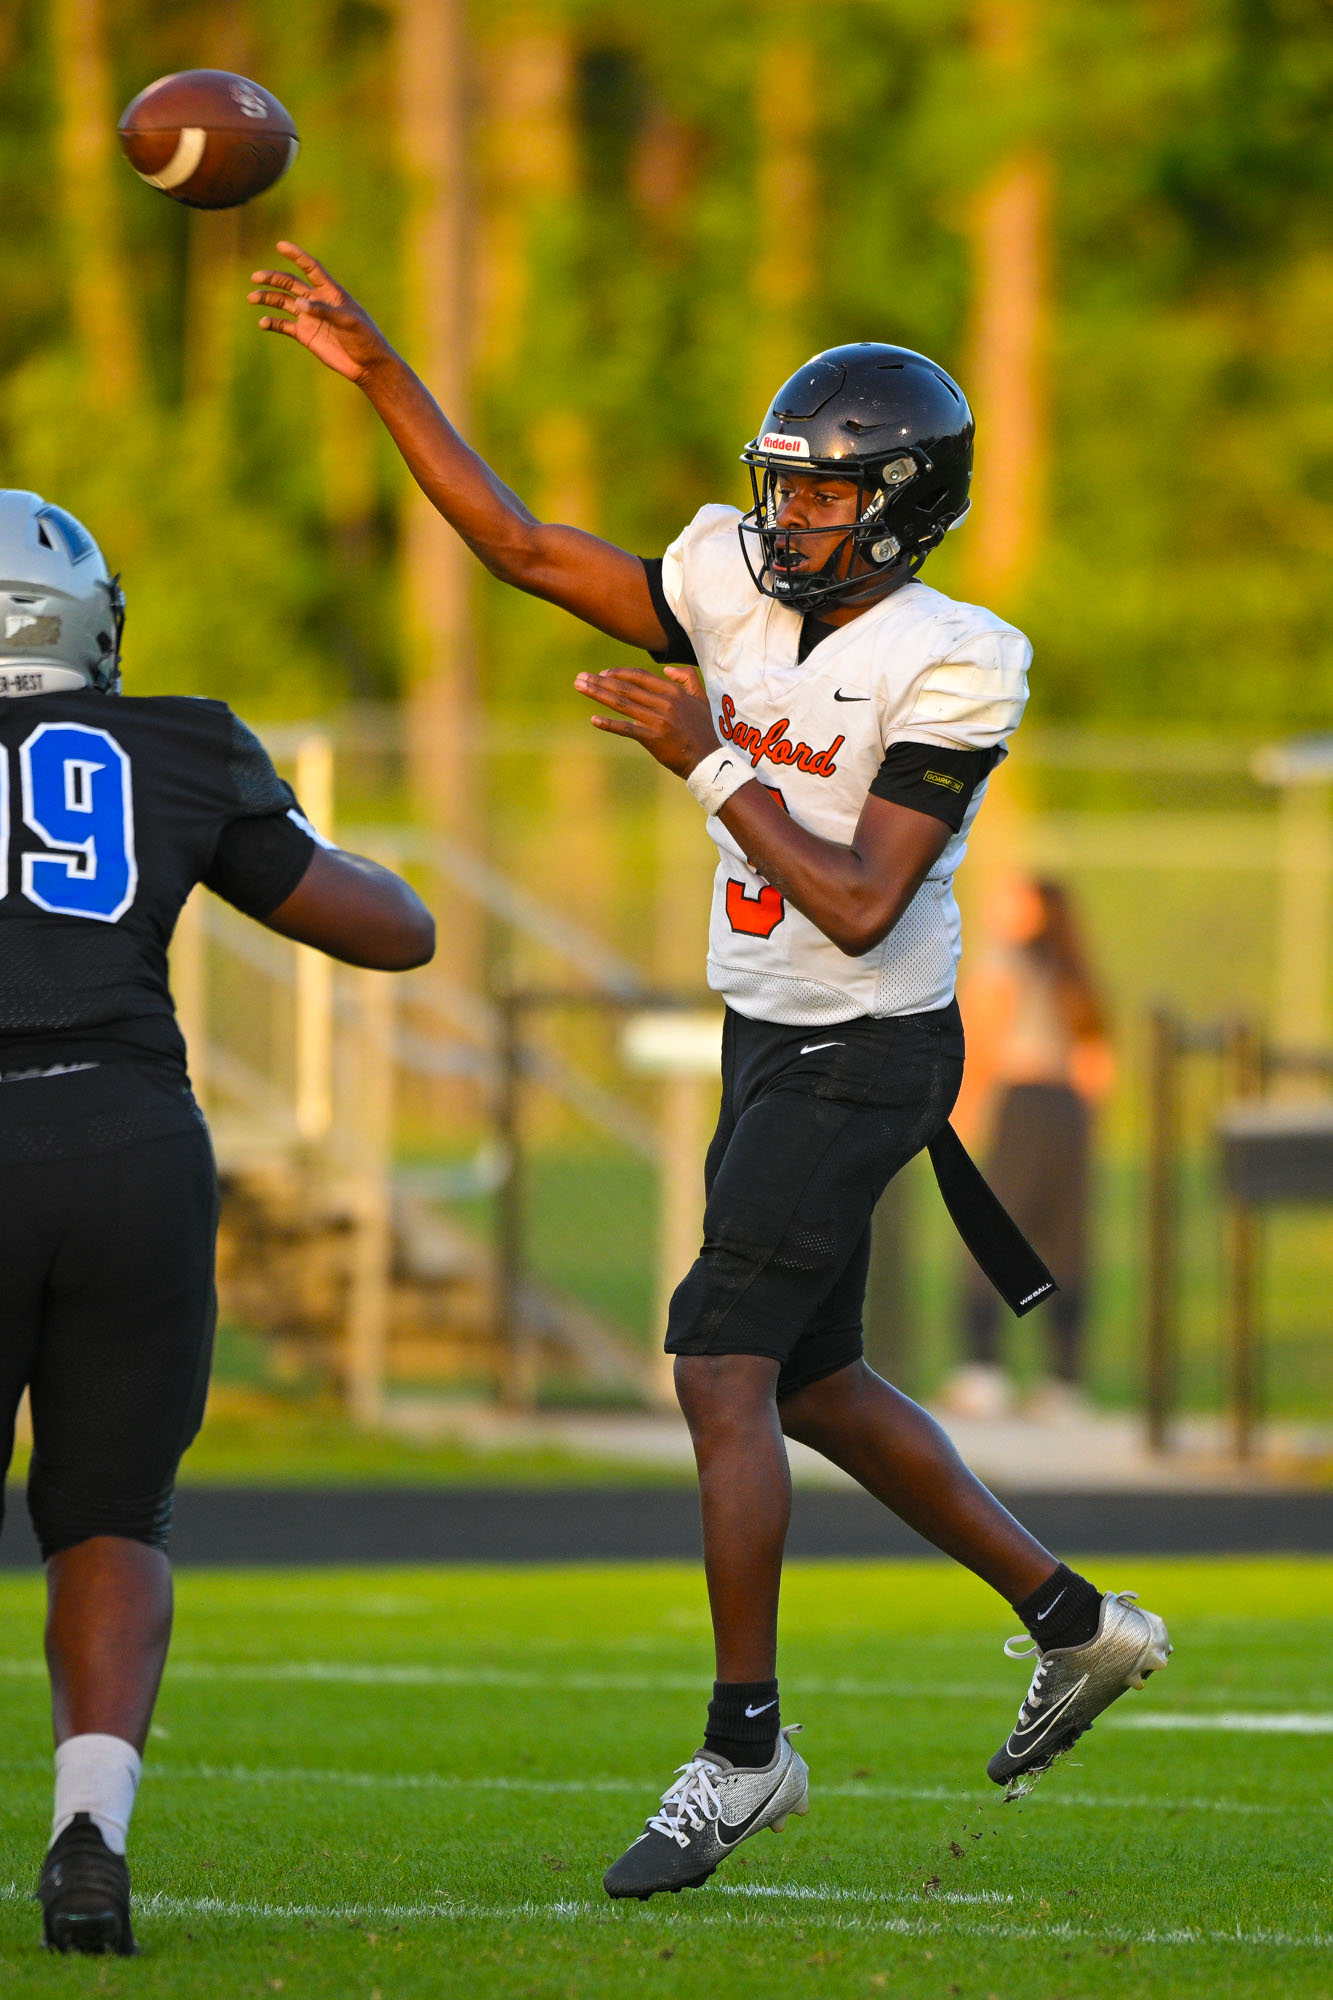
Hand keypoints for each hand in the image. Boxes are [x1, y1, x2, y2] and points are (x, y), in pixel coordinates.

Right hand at [248, 241, 393, 383]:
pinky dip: (272, 323)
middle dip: (272, 278)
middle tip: (256, 277)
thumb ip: (324, 311)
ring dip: (267, 298)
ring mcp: (309, 318)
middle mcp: (316, 301)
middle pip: (290, 283)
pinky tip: (263, 323)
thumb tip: (299, 305)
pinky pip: (283, 325)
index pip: (311, 268)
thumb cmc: (365, 338)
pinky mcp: (305, 335)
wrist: (367, 365)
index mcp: (330, 292)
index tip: (280, 245)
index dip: (296, 256)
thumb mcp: (348, 322)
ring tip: (252, 298)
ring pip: (283, 302)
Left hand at [574, 665, 717, 777]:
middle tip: (580, 678)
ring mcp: (658, 720)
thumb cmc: (704, 730)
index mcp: (673, 692)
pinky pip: (627, 729)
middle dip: (600, 681)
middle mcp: (664, 703)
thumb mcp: (701, 698)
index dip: (618, 673)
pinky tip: (594, 720)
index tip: (602, 673)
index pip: (640, 677)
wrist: (709, 759)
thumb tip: (667, 670)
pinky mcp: (653, 738)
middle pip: (625, 688)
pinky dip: (609, 724)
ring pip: (622, 704)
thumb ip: (688, 678)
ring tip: (581, 688)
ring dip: (598, 694)